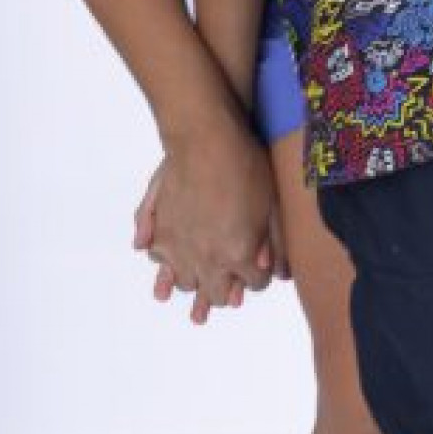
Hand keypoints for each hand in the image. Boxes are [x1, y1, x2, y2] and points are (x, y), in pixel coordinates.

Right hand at [133, 133, 289, 325]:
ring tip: (192, 286)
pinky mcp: (157, 229)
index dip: (258, 277)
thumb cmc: (246, 168)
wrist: (205, 139)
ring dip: (191, 283)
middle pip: (216, 294)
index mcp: (239, 256)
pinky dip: (162, 264)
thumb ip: (274, 244)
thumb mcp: (272, 205)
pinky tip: (165, 265)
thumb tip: (275, 272)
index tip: (258, 269)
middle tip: (226, 291)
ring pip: (183, 282)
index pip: (254, 284)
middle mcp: (206, 259)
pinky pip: (156, 258)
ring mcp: (177, 246)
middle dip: (225, 292)